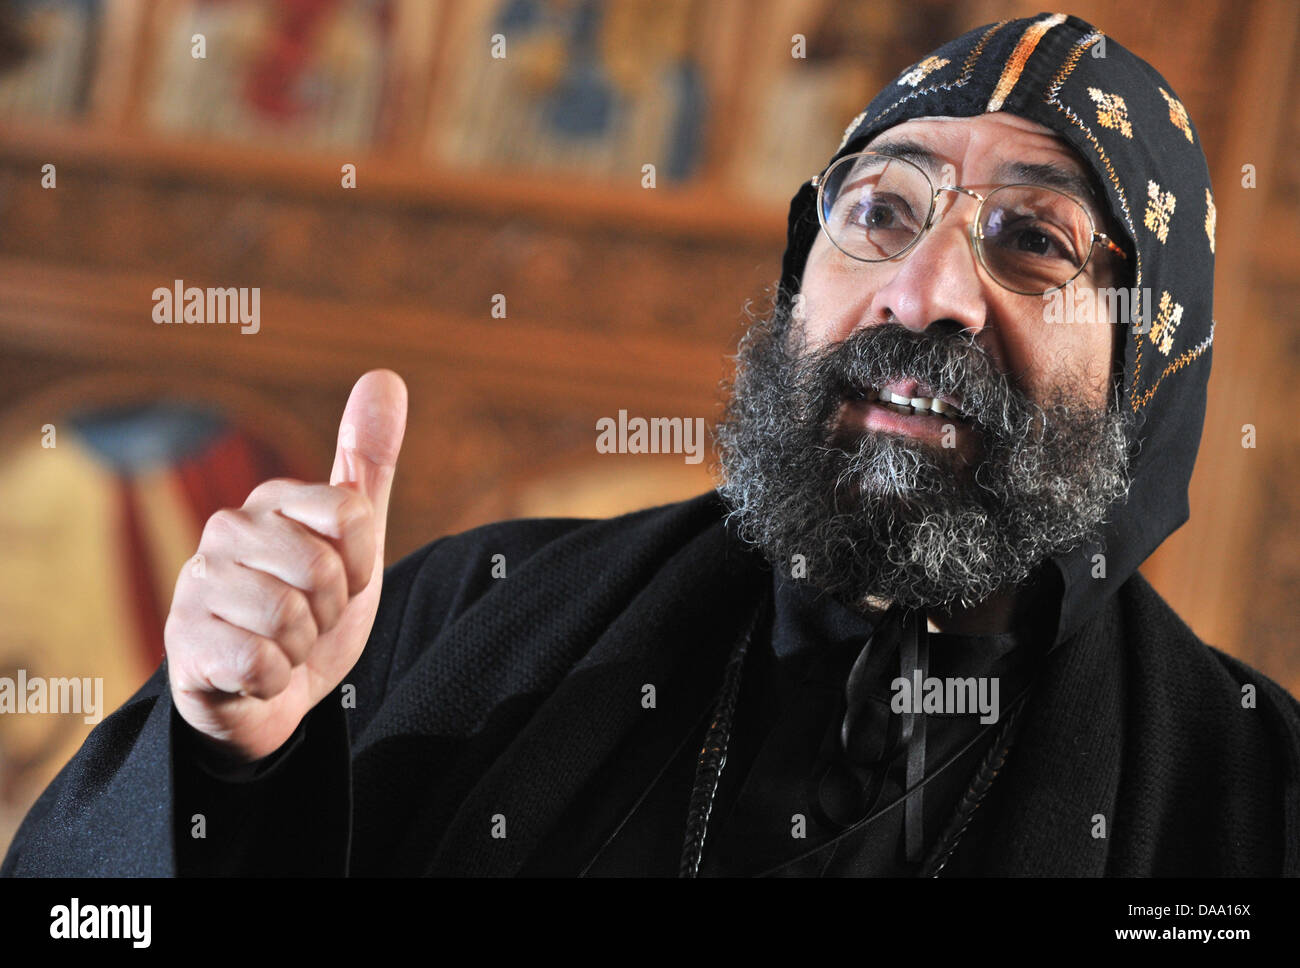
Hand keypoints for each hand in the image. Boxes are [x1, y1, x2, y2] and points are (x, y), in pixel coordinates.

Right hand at [165, 370, 407, 763]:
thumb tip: (385, 375)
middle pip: (324, 571)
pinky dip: (275, 679)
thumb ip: (370, 464)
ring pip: (291, 619)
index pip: (352, 513)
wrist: (266, 694)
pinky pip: (262, 663)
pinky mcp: (183, 641)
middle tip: (310, 620)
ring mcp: (198, 583)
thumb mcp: (355, 540)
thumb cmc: (310, 608)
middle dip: (331, 612)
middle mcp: (228, 529)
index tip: (346, 582)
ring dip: (302, 648)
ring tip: (283, 646)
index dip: (362, 562)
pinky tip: (257, 673)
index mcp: (274, 500)